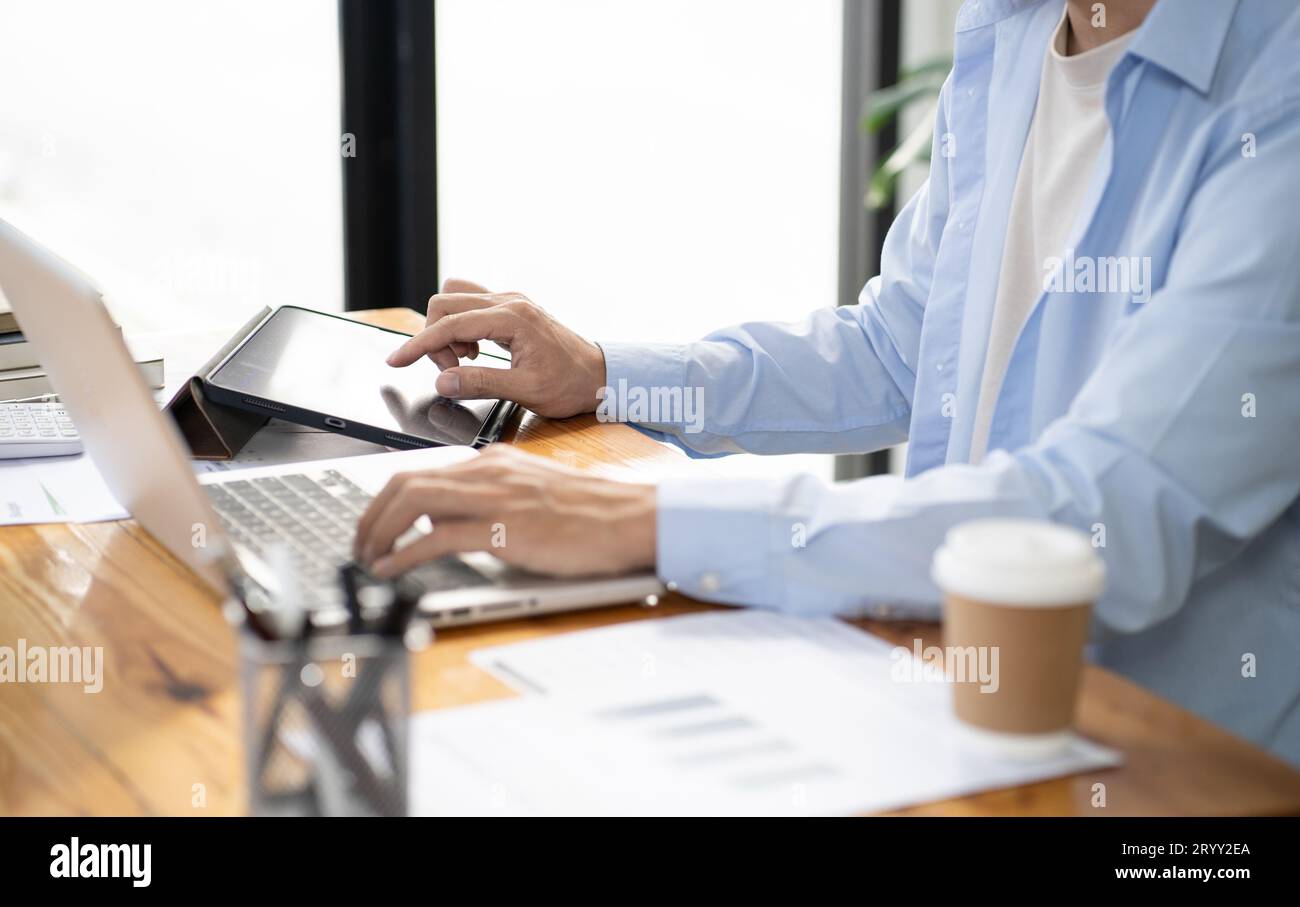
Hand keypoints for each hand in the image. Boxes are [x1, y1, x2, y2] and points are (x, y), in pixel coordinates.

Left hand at [353, 445, 657, 578]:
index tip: (373, 525)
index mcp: (495, 462)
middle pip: (405, 482)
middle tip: (359, 545)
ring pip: (411, 501)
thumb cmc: (594, 514)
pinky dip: (403, 555)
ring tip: (367, 559)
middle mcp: (488, 472)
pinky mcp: (503, 529)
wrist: (630, 518)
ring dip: (378, 532)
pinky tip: (391, 570)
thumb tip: (449, 522)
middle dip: (370, 514)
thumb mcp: (535, 495)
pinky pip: (436, 537)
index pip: (423, 471)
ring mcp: (494, 498)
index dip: (386, 500)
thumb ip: (494, 500)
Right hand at [387, 278, 606, 418]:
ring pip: (455, 299)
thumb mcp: (525, 390)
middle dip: (435, 339)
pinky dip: (461, 327)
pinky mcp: (511, 308)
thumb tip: (442, 382)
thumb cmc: (569, 384)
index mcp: (512, 317)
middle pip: (445, 303)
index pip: (450, 324)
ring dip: (447, 330)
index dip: (418, 344)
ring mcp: (510, 301)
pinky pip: (470, 305)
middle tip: (450, 371)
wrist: (599, 376)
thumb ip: (480, 384)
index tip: (396, 362)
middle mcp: (509, 301)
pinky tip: (475, 352)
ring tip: (464, 362)